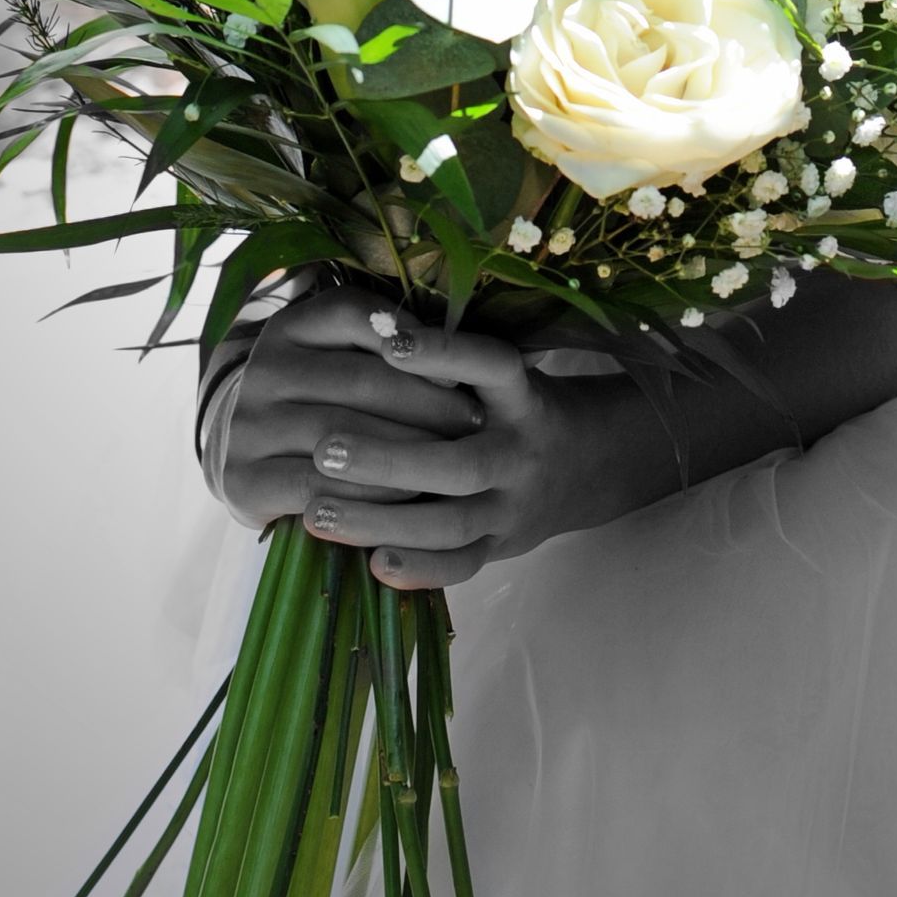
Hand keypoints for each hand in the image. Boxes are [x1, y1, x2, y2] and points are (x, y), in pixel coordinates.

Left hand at [211, 291, 589, 590]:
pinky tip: (372, 564)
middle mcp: (521, 452)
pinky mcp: (502, 546)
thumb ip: (449, 360)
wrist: (579, 463)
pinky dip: (420, 568)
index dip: (445, 355)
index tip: (388, 344)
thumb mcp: (495, 372)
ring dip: (382, 519)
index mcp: (521, 396)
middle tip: (322, 449)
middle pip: (460, 464)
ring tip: (317, 511)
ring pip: (451, 524)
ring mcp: (513, 507)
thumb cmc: (509, 405)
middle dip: (388, 459)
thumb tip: (369, 328)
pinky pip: (462, 566)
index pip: (491, 367)